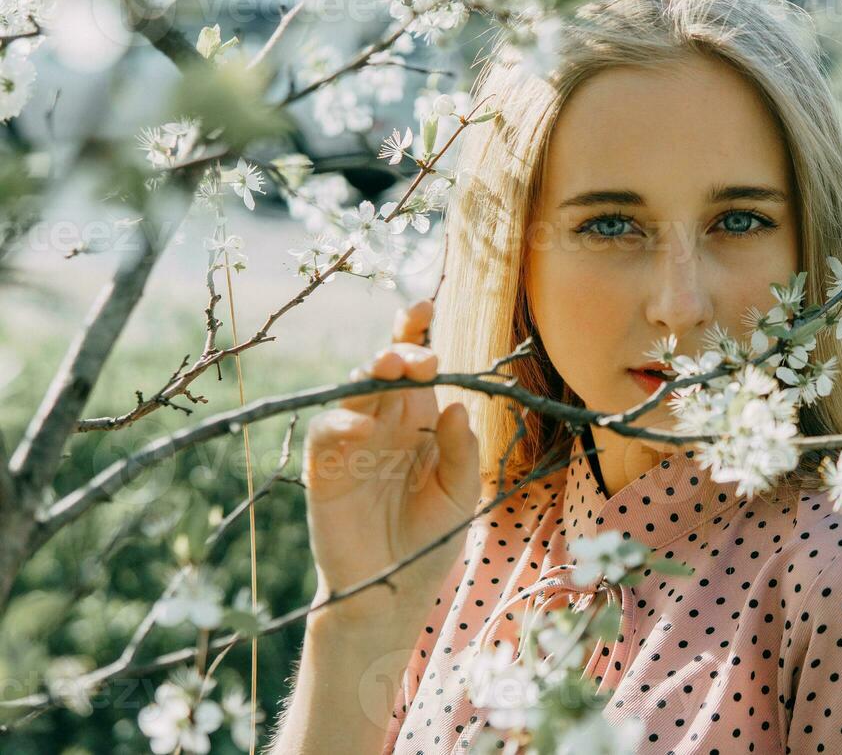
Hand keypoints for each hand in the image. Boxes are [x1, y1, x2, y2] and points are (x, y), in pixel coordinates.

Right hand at [302, 298, 479, 626]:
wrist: (394, 591)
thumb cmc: (430, 537)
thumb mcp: (459, 493)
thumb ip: (460, 451)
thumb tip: (460, 406)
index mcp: (420, 420)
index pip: (416, 368)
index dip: (415, 334)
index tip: (423, 307)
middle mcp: (385, 423)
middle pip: (384, 372)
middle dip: (397, 353)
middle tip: (416, 354)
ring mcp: (352, 444)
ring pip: (352, 394)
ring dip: (367, 377)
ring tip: (386, 368)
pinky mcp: (324, 470)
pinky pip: (325, 434)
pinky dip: (341, 424)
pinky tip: (364, 426)